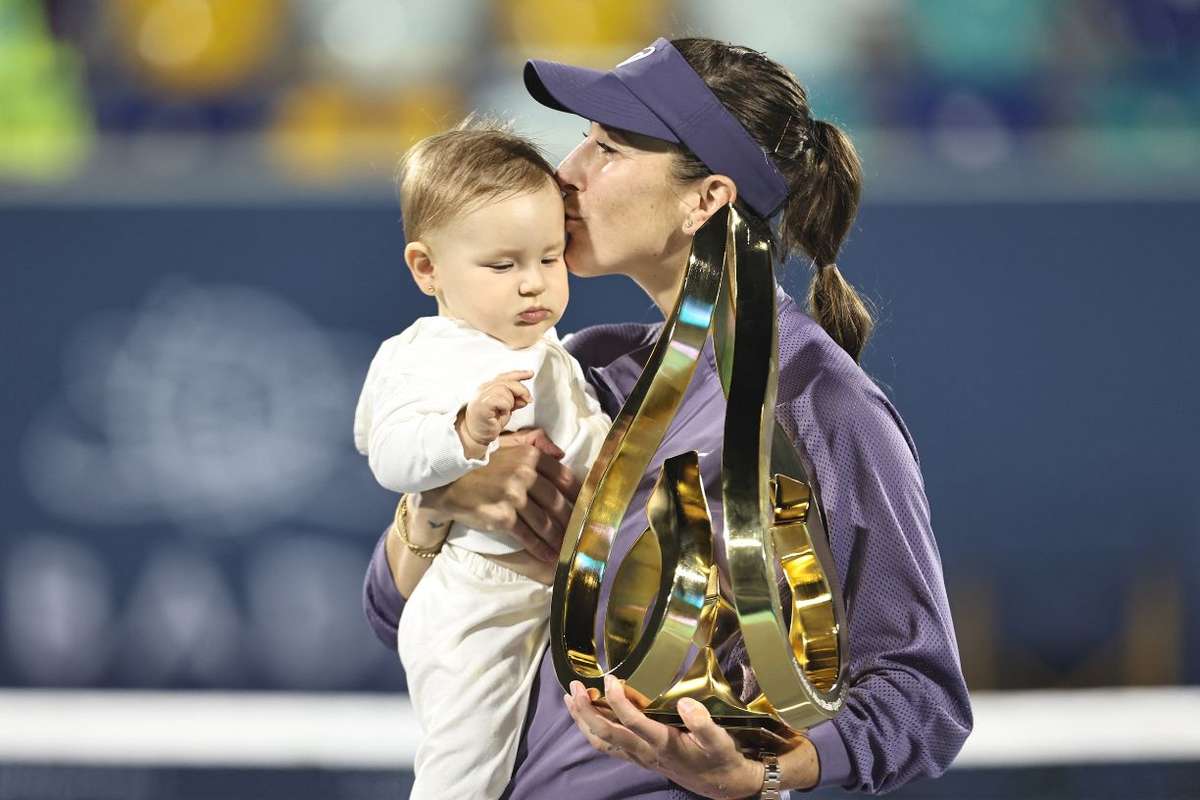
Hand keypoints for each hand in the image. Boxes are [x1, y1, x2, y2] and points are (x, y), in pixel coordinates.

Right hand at [419, 428, 578, 561]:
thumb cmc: (478, 462)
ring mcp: (514, 496)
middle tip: (582, 534)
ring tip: (568, 548)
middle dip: (571, 521)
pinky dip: (540, 548)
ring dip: (558, 538)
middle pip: (557, 503)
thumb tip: (561, 453)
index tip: (587, 507)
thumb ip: (534, 443)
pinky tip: (549, 556)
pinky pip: (527, 535)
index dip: (578, 495)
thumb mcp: (506, 443)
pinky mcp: (503, 517)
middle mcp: (525, 474)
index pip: (564, 477)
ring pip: (544, 522)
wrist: (446, 481)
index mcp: (530, 455)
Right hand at [458, 370, 532, 456]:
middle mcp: (484, 388)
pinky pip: (499, 399)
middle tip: (528, 400)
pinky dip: (505, 406)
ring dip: (510, 401)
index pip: (505, 376)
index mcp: (489, 387)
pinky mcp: (482, 404)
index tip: (530, 373)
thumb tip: (525, 398)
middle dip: (522, 390)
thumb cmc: (487, 422)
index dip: (519, 374)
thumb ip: (514, 401)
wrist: (474, 435)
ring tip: (505, 411)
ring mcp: (481, 395)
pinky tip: (502, 412)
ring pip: (504, 389)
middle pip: (508, 381)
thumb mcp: (505, 409)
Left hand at [564, 676, 763, 799]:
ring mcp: (639, 756)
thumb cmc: (719, 758)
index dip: (618, 701)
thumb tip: (685, 703)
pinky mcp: (638, 757)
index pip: (633, 722)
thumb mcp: (720, 741)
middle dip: (586, 711)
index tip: (611, 679)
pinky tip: (585, 715)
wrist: (721, 784)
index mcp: (664, 744)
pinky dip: (591, 729)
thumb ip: (703, 723)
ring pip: (602, 741)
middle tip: (574, 687)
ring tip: (569, 698)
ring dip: (582, 721)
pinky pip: (607, 745)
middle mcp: (645, 751)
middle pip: (607, 733)